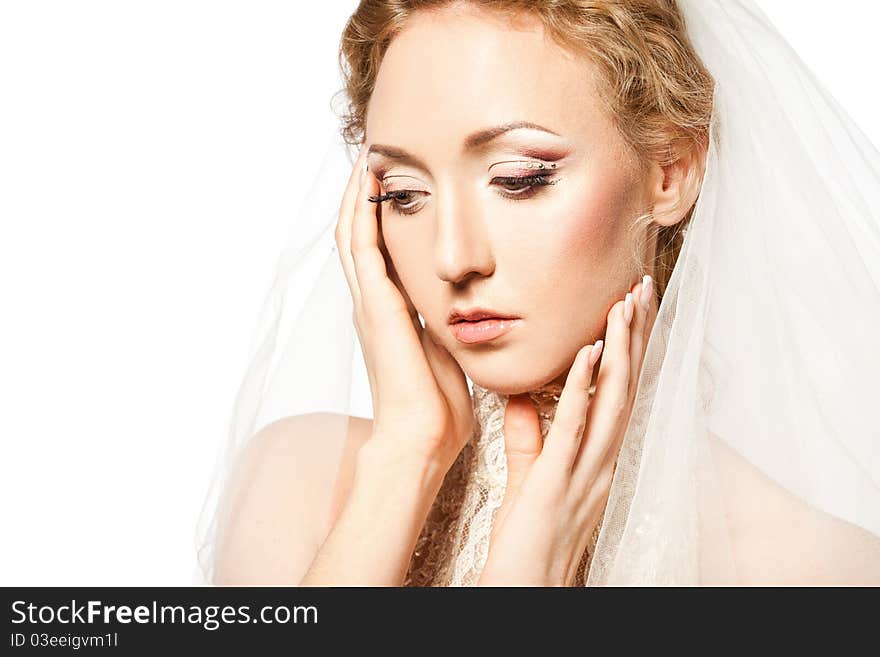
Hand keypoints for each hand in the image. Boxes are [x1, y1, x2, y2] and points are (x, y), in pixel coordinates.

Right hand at [334, 144, 473, 468]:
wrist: (422, 438)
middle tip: (372, 154)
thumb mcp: (448, 351)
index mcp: (390, 313)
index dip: (380, 216)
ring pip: (352, 232)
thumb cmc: (438, 406)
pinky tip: (367, 180)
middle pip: (357, 235)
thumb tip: (473, 307)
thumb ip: (449, 325)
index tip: (394, 181)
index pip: (378, 251)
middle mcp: (373, 302)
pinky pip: (361, 246)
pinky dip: (361, 211)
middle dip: (363, 195)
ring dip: (357, 194)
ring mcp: (370, 302)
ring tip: (367, 154)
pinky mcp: (375, 305)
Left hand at [476, 276, 657, 585]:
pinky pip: (575, 428)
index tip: (633, 304)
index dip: (631, 347)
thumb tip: (521, 398)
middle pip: (628, 386)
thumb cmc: (528, 539)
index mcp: (598, 457)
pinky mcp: (559, 482)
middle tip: (644, 285)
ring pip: (613, 400)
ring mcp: (587, 472)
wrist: (526, 588)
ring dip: (620, 349)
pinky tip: (589, 353)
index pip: (621, 392)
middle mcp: (604, 460)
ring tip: (625, 304)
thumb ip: (529, 437)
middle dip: (637, 335)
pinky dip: (584, 388)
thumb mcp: (528, 477)